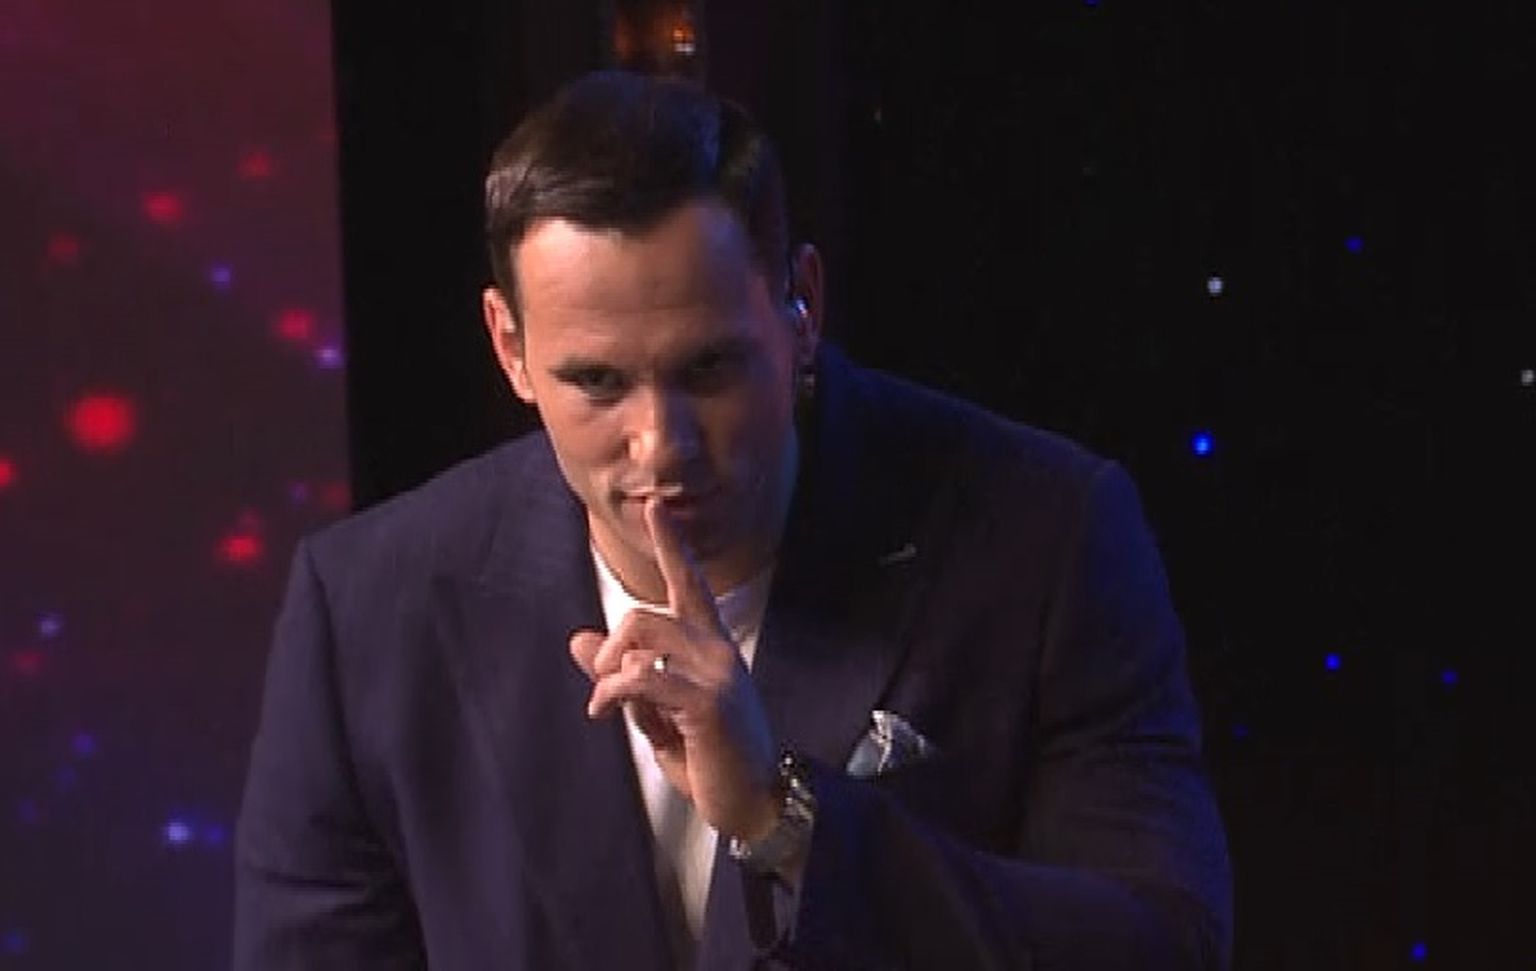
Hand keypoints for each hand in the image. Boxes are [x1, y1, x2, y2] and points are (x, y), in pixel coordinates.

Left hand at [569, 498, 780, 841]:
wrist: (755, 802)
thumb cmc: (710, 759)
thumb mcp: (657, 713)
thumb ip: (620, 675)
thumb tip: (577, 639)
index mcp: (711, 647)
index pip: (689, 584)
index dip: (671, 545)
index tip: (656, 507)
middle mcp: (717, 650)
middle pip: (646, 614)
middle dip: (611, 645)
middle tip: (601, 683)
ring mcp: (716, 673)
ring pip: (642, 639)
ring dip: (609, 672)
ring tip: (605, 704)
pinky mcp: (708, 701)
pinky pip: (642, 677)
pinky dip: (612, 693)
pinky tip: (605, 711)